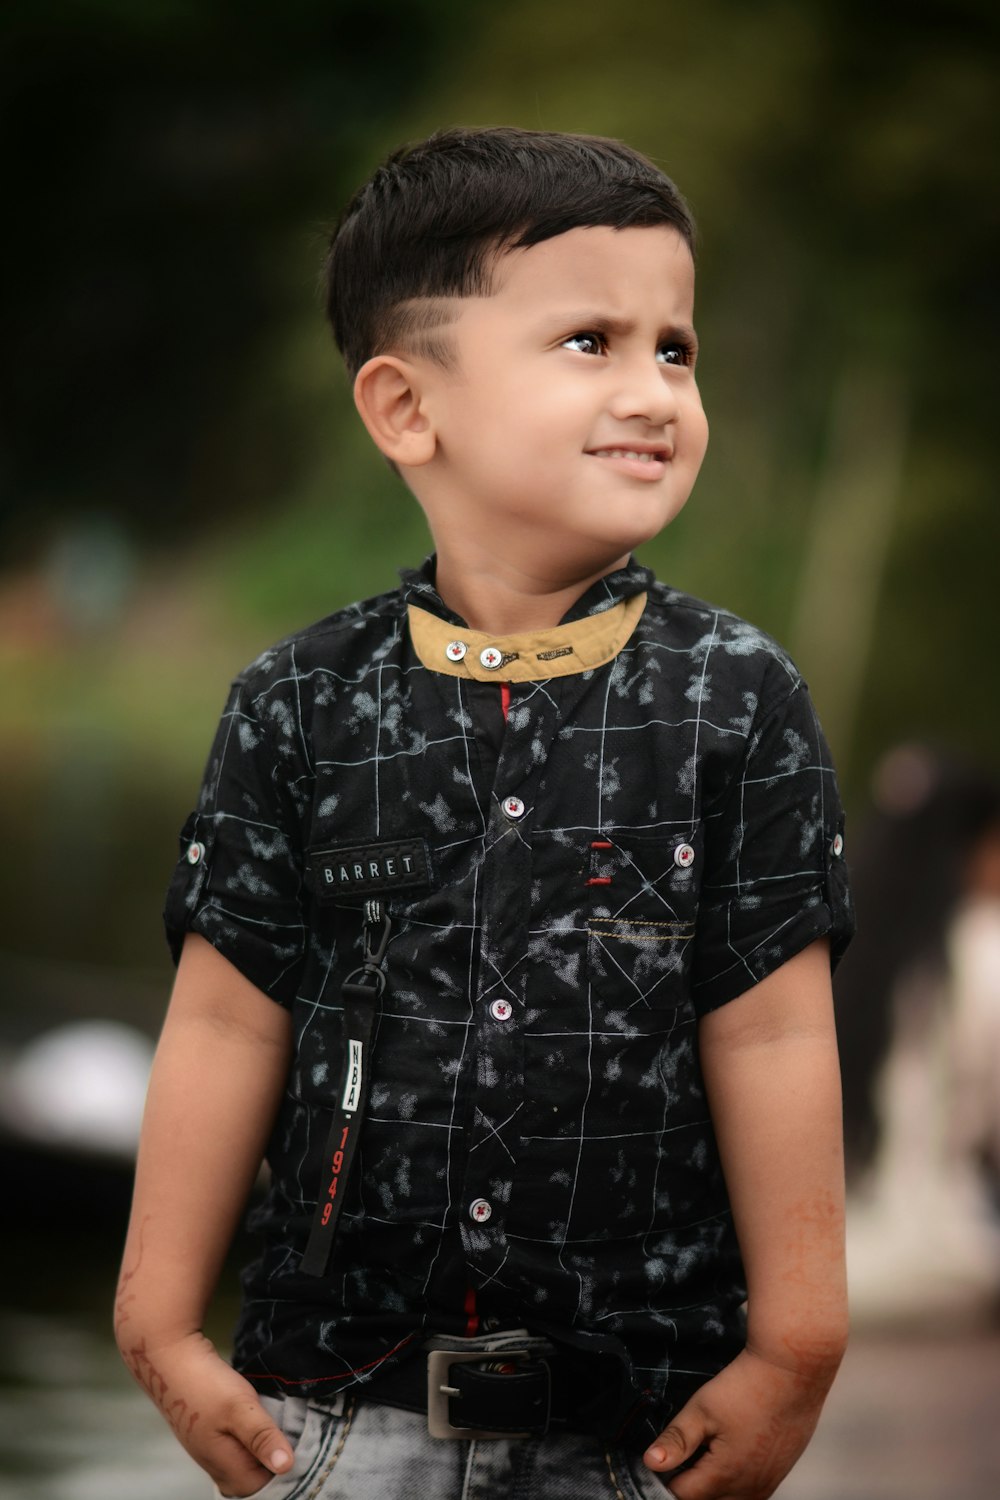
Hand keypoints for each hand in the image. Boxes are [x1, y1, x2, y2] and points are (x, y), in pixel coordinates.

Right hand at [117, 1327, 294, 1495]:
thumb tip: (287, 1466)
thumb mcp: (240, 1408)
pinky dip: (253, 1437)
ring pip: (247, 1462)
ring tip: (282, 1422)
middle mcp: (217, 1467)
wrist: (170, 1360)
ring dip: (264, 1446)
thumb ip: (262, 1438)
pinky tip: (261, 1418)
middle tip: (292, 1429)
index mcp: (226, 1469)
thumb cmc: (205, 1386)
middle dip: (274, 1458)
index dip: (284, 1466)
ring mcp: (211, 1451)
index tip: (300, 1441)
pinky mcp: (209, 1435)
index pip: (266, 1486)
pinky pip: (238, 1448)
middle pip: (255, 1478)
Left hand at [642, 1346, 837, 1499]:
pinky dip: (736, 1479)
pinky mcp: (780, 1474)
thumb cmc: (748, 1387)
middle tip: (691, 1445)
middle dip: (692, 1481)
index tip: (667, 1451)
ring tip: (712, 1445)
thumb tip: (651, 1463)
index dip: (667, 1475)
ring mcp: (768, 1484)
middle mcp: (749, 1490)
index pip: (682, 1495)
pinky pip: (750, 1492)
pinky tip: (733, 1448)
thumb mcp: (702, 1409)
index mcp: (725, 1477)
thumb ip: (676, 1441)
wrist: (793, 1372)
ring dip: (714, 1482)